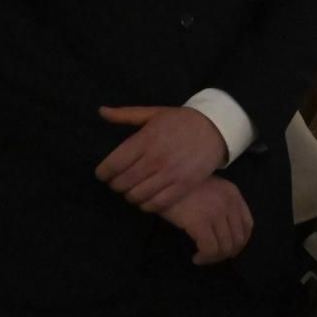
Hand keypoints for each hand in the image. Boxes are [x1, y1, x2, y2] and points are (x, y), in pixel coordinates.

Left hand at [96, 106, 226, 212]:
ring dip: (129, 195)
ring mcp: (170, 174)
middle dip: (115, 184)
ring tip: (132, 190)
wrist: (215, 128)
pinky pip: (157, 204)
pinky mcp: (183, 186)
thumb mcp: (153, 113)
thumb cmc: (181, 120)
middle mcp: (155, 158)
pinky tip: (146, 199)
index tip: (103, 174)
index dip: (103, 173)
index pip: (113, 164)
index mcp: (145, 139)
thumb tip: (101, 112)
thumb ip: (125, 115)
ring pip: (137, 196)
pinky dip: (146, 205)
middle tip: (117, 182)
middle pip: (122, 182)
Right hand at [159, 177, 253, 264]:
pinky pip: (210, 249)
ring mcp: (216, 212)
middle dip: (226, 253)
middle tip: (213, 257)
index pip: (248, 225)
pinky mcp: (200, 222)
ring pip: (225, 247)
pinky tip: (196, 257)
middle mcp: (229, 203)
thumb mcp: (210, 190)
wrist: (161, 182)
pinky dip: (205, 257)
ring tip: (202, 257)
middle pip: (238, 239)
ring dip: (214, 258)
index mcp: (233, 194)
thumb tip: (227, 235)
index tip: (230, 250)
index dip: (241, 242)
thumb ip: (223, 206)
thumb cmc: (183, 188)